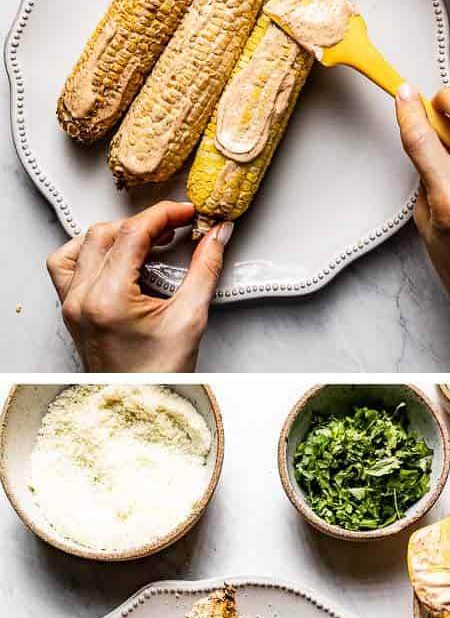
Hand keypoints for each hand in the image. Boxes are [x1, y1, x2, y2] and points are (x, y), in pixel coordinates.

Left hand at [46, 202, 229, 372]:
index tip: (186, 213)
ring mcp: (71, 304)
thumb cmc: (160, 376)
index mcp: (108, 300)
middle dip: (144, 223)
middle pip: (106, 234)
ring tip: (146, 240)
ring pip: (82, 245)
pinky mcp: (71, 310)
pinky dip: (89, 252)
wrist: (138, 404)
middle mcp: (81, 299)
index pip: (132, 235)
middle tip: (176, 226)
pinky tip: (115, 257)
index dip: (163, 215)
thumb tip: (216, 237)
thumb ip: (205, 270)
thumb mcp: (190, 319)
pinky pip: (66, 266)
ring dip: (115, 234)